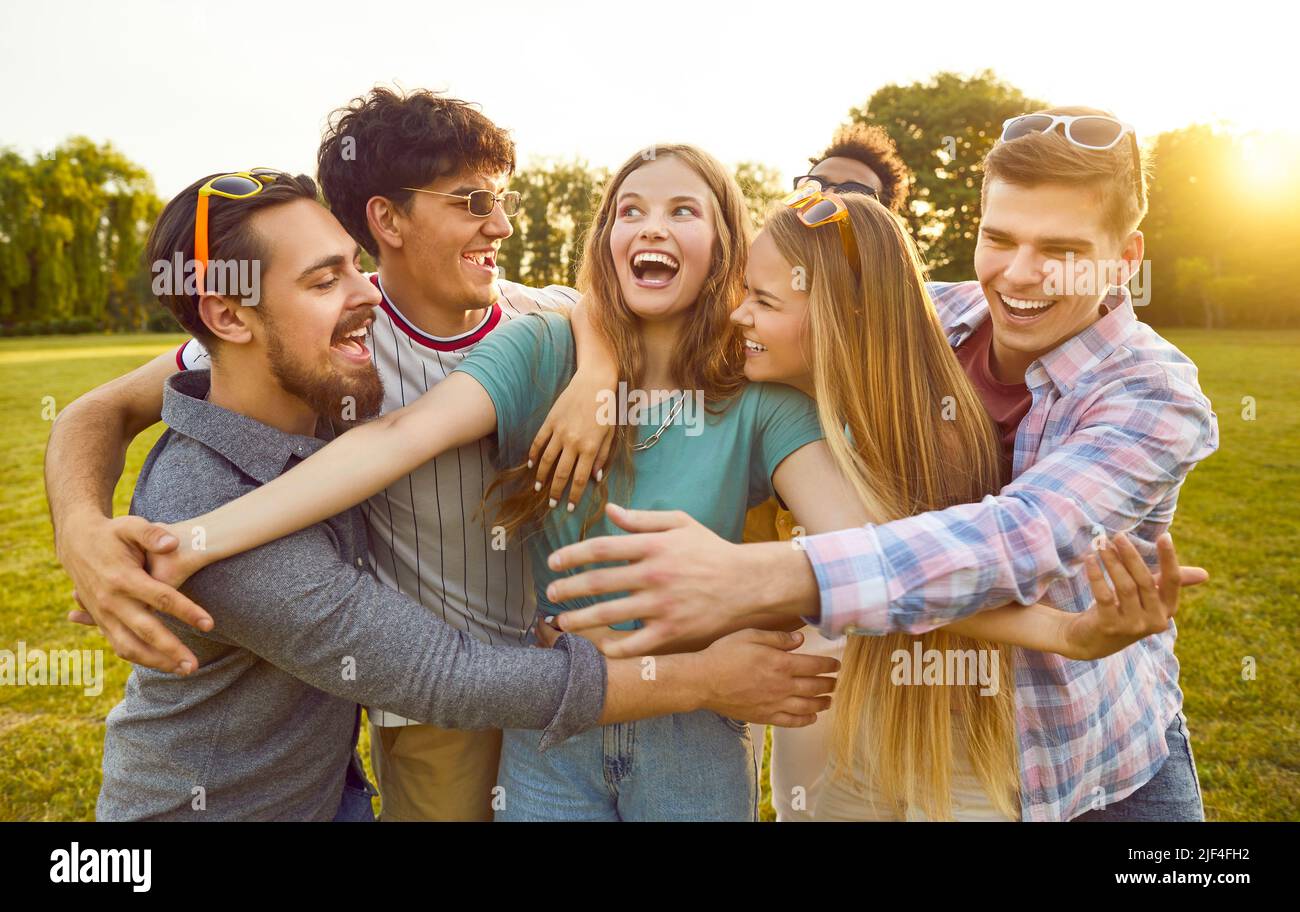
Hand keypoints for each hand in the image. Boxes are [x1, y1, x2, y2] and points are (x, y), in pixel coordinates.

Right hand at [57, 514, 212, 673]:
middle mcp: (112, 601)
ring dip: (155, 662)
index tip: (209, 624)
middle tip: (194, 666)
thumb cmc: (111, 533)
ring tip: (183, 670)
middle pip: (146, 631)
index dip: (187, 612)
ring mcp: (104, 614)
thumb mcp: (129, 525)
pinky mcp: (101, 621)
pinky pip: (119, 645)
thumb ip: (152, 534)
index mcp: (123, 578)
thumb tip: (173, 543)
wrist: (75, 543)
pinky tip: (161, 665)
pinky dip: (139, 658)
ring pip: (129, 646)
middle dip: (170, 650)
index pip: (161, 598)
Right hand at [527, 369, 614, 512]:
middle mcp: (573, 442)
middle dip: (556, 491)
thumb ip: (602, 457)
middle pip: (561, 473)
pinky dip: (533, 454)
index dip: (574, 495)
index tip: (569, 506)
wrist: (595, 382)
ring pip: (546, 460)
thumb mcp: (610, 434)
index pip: (579, 478)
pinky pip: (539, 441)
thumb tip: (595, 478)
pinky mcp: (550, 421)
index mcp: (590, 447)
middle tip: (552, 503)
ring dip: (541, 476)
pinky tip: (530, 464)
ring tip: (538, 488)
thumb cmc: (607, 409)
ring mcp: (559, 431)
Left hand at [548, 504, 773, 656]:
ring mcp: (662, 605)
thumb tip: (609, 511)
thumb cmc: (711, 551)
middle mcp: (654, 575)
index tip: (553, 563)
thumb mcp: (680, 524)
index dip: (572, 555)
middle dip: (568, 588)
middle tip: (550, 594)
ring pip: (609, 614)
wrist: (748, 584)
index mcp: (653, 546)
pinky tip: (599, 647)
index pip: (601, 548)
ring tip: (563, 622)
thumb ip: (642, 519)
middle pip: (598, 582)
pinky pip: (634, 643)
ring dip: (580, 619)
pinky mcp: (672, 631)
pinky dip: (613, 647)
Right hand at [698, 629, 837, 726]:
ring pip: (807, 706)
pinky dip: (805, 720)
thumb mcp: (750, 636)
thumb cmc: (724, 655)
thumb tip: (801, 640)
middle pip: (815, 687)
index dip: (829, 665)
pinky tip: (812, 717)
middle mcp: (782, 686)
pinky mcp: (765, 716)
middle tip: (835, 682)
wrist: (704, 681)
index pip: (815, 665)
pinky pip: (791, 721)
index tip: (836, 665)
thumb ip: (778, 638)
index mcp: (781, 663)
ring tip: (829, 700)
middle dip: (829, 684)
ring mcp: (774, 703)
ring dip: (822, 703)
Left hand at [1062, 532, 1205, 660]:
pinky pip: (1105, 596)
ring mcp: (1132, 626)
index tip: (1165, 536)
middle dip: (1131, 556)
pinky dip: (1097, 575)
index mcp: (1167, 610)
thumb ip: (1170, 583)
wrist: (1092, 640)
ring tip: (1102, 544)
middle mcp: (1154, 620)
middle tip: (1119, 536)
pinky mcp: (1110, 626)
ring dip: (1112, 562)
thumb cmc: (1124, 611)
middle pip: (1145, 581)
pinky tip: (1090, 560)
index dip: (1169, 558)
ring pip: (1125, 586)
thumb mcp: (1148, 598)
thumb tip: (1205, 574)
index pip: (1173, 581)